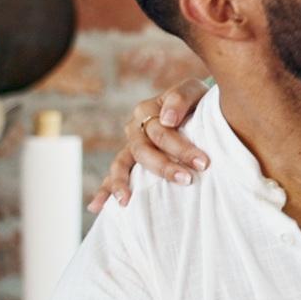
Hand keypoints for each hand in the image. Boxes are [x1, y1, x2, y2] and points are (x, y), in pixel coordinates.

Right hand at [89, 79, 212, 210]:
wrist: (196, 109)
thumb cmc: (197, 102)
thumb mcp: (194, 92)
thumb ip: (181, 98)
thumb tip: (166, 119)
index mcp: (147, 110)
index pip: (161, 132)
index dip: (182, 148)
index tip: (203, 163)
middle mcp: (135, 129)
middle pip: (144, 150)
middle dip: (164, 167)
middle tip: (187, 179)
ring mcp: (130, 146)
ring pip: (121, 164)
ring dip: (122, 183)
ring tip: (125, 201)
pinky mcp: (129, 162)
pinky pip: (112, 176)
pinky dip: (104, 191)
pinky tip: (96, 207)